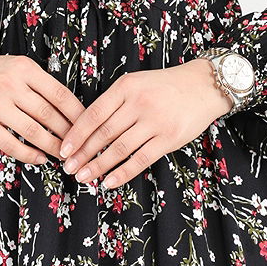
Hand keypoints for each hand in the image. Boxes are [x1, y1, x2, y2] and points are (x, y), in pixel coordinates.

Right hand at [0, 41, 83, 166]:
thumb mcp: (19, 68)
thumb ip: (41, 85)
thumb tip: (73, 111)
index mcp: (24, 69)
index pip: (59, 94)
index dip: (77, 113)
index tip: (89, 126)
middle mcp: (10, 85)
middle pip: (48, 115)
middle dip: (68, 134)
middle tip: (80, 146)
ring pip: (33, 132)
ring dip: (52, 147)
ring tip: (64, 155)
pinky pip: (12, 145)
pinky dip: (30, 155)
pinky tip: (41, 159)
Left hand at [57, 59, 232, 189]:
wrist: (203, 86)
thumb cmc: (164, 86)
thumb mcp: (136, 83)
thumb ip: (114, 102)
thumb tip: (86, 129)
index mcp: (126, 87)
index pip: (94, 114)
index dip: (76, 134)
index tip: (63, 150)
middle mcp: (139, 103)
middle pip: (103, 133)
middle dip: (82, 154)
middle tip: (68, 168)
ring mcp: (155, 121)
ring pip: (119, 148)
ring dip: (98, 166)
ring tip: (83, 177)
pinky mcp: (169, 138)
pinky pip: (141, 159)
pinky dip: (122, 173)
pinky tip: (108, 182)